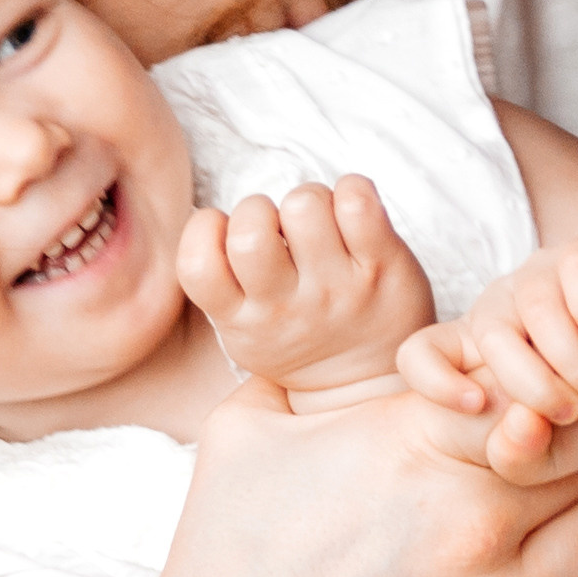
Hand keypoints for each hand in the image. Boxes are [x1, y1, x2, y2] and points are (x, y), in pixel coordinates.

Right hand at [121, 376, 577, 576]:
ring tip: (536, 515)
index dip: (534, 373)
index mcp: (412, 443)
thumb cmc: (220, 556)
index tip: (522, 385)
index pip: (528, 375)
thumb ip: (302, 365)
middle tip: (533, 446)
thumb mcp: (244, 427)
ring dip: (577, 510)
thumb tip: (320, 321)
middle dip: (562, 435)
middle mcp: (468, 518)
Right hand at [179, 175, 435, 398]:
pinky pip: (358, 201)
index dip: (205, 229)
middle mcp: (287, 304)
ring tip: (319, 224)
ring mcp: (337, 286)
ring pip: (304, 204)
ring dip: (308, 200)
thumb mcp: (245, 332)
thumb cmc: (298, 338)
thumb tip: (212, 220)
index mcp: (241, 319)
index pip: (196, 263)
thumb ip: (223, 285)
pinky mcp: (381, 266)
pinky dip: (353, 189)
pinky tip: (351, 213)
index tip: (228, 233)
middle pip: (251, 229)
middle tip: (277, 229)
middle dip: (258, 209)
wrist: (368, 387)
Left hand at [398, 231, 577, 479]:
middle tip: (570, 412)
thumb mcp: (557, 456)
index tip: (474, 407)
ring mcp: (544, 274)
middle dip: (530, 382)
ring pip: (533, 300)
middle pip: (488, 330)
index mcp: (479, 357)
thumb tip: (520, 423)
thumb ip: (523, 455)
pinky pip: (576, 265)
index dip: (433, 378)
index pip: (422, 353)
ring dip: (572, 356)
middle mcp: (504, 308)